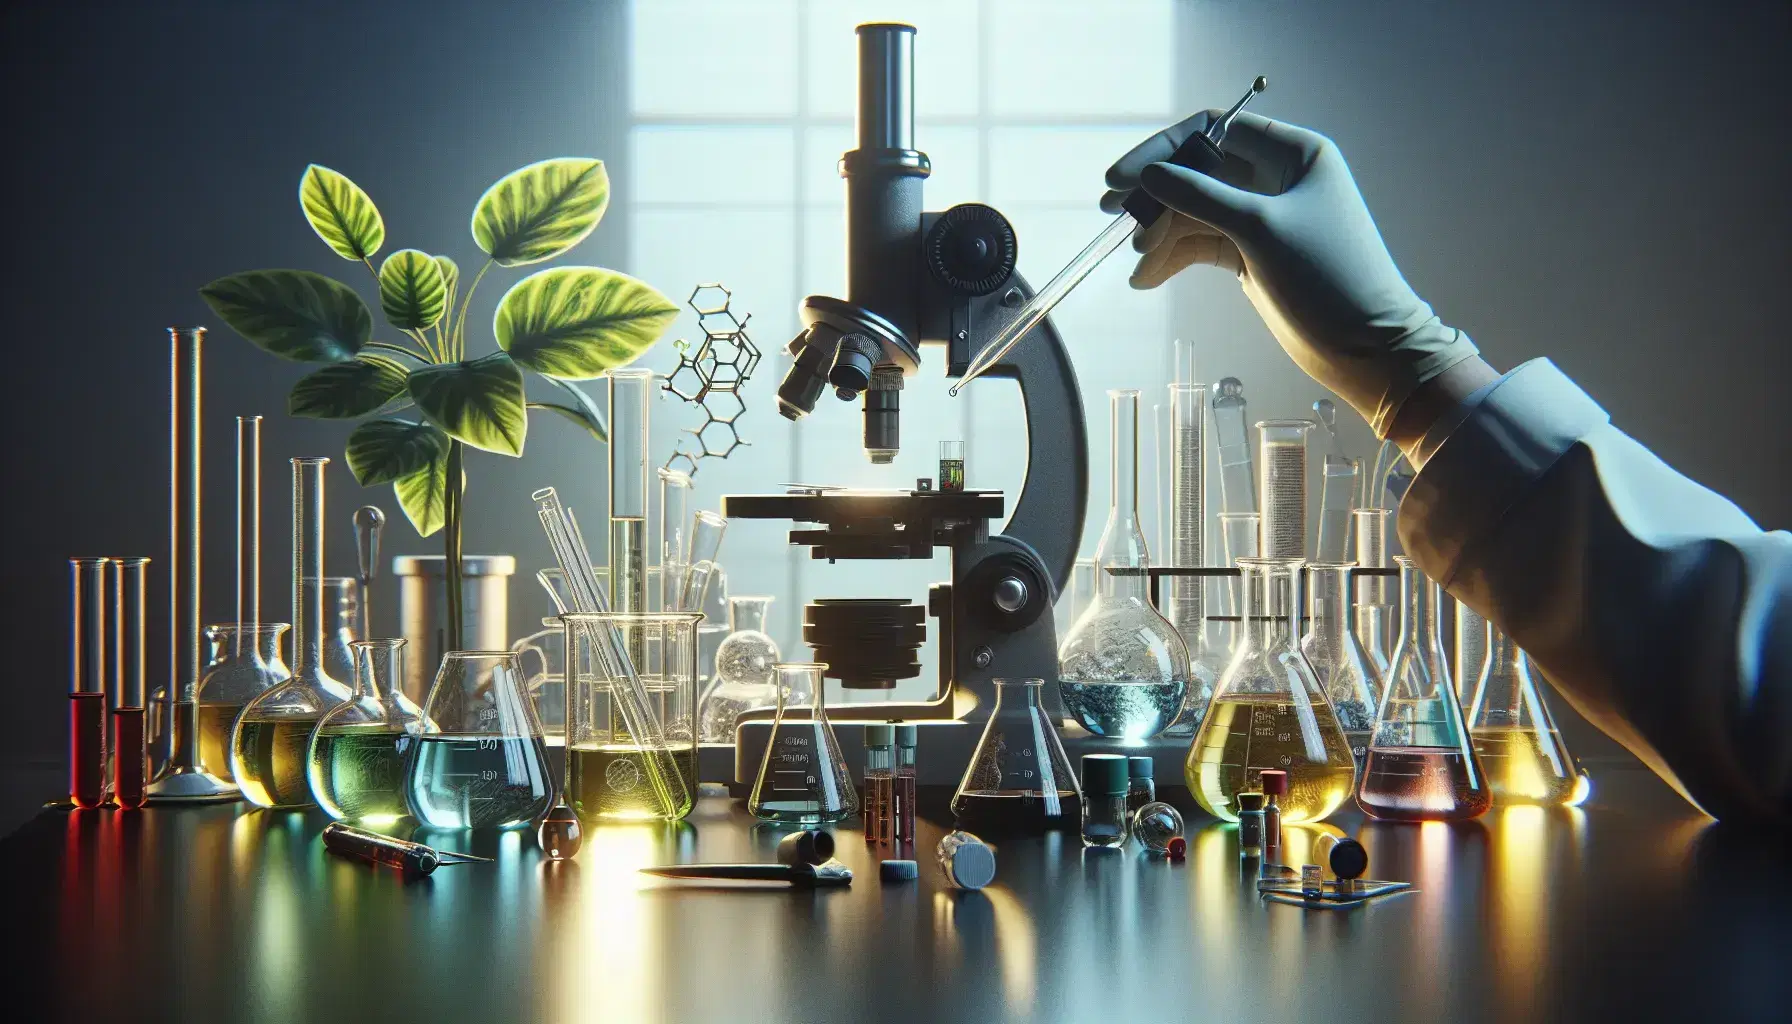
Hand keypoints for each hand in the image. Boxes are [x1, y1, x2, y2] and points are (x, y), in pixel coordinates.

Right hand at [1101, 111, 1481, 437]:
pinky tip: (1147, 277)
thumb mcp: (1260, 229)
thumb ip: (1200, 196)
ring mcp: (1263, 219)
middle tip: (1115, 217)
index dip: (1165, 149)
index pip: (1215, 130)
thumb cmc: (1328, 278)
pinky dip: (1174, 257)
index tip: (1123, 177)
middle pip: (1199, 171)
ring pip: (1195, 211)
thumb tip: (1149, 174)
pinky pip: (1202, 243)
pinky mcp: (1253, 255)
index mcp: (1293, 155)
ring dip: (1162, 233)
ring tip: (1139, 262)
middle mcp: (1277, 179)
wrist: (1367, 348)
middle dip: (1158, 196)